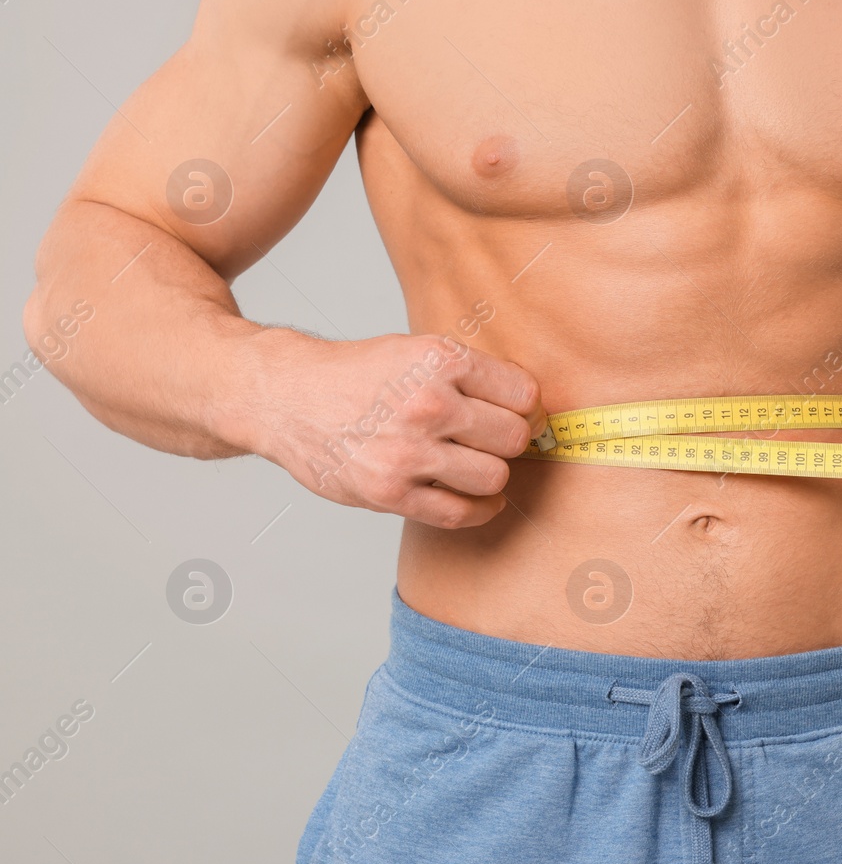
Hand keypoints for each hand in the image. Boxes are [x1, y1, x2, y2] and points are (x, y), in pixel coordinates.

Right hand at [245, 331, 545, 527]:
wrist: (286, 397)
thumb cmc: (357, 375)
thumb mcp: (416, 350)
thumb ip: (470, 375)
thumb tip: (532, 409)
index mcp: (439, 361)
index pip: (522, 393)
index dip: (524, 405)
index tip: (517, 412)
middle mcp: (426, 404)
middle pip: (514, 437)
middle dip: (509, 440)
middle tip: (493, 440)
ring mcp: (407, 452)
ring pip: (494, 477)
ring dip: (492, 475)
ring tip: (477, 464)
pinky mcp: (389, 492)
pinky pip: (460, 513)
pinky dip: (479, 510)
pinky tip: (477, 498)